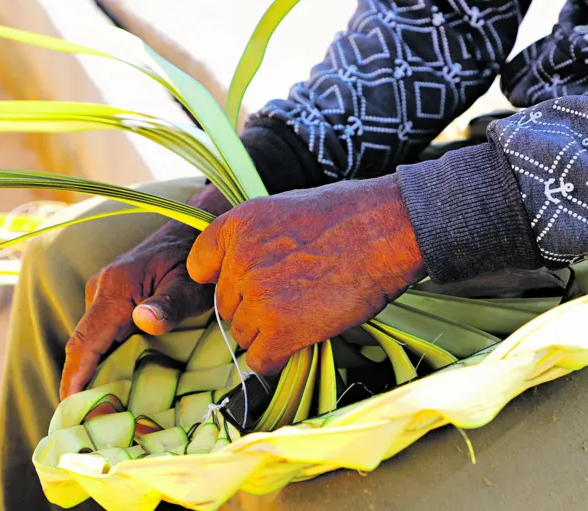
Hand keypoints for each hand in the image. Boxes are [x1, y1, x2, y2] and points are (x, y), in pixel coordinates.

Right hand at [60, 185, 231, 398]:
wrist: (194, 229)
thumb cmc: (196, 259)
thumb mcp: (190, 285)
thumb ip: (170, 305)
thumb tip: (143, 321)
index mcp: (114, 289)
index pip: (85, 342)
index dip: (75, 377)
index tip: (68, 408)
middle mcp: (102, 291)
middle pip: (85, 345)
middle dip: (83, 383)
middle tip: (90, 422)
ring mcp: (106, 294)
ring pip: (94, 341)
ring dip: (96, 371)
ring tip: (104, 411)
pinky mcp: (115, 298)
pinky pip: (104, 333)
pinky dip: (106, 357)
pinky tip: (117, 382)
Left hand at [187, 174, 425, 373]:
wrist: (386, 232)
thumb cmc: (349, 218)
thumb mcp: (285, 210)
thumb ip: (254, 239)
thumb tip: (243, 272)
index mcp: (237, 226)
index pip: (201, 267)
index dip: (228, 280)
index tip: (249, 283)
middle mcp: (238, 261)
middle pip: (227, 306)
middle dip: (254, 308)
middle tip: (293, 298)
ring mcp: (257, 297)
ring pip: (243, 334)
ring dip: (268, 333)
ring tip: (305, 313)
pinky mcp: (280, 329)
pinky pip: (260, 360)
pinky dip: (278, 357)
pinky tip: (300, 339)